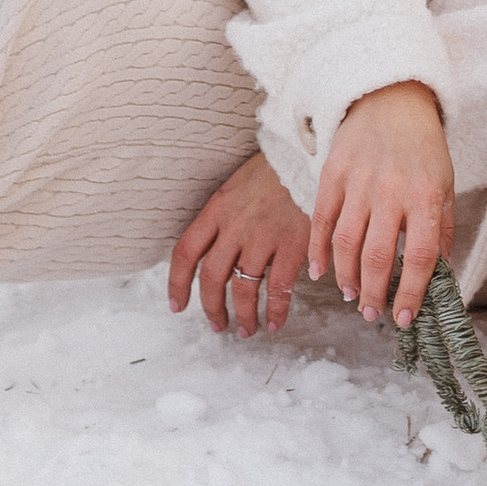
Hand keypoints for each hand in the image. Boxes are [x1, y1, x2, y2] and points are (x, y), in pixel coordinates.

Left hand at [168, 150, 311, 337]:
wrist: (309, 155)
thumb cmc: (273, 171)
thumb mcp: (236, 186)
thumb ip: (221, 217)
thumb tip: (210, 251)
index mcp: (217, 209)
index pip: (186, 252)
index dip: (177, 284)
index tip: (177, 306)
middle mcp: (235, 225)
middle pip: (212, 278)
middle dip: (212, 309)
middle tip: (218, 326)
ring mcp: (264, 235)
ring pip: (243, 288)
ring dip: (244, 316)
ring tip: (247, 331)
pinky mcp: (293, 243)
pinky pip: (278, 288)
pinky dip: (275, 311)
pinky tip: (275, 323)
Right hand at [310, 82, 455, 326]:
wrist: (391, 98)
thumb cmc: (423, 147)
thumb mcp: (446, 184)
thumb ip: (442, 230)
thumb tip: (441, 275)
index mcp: (425, 196)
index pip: (420, 257)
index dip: (411, 293)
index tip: (405, 317)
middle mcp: (391, 191)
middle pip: (377, 256)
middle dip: (373, 294)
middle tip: (372, 314)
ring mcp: (358, 181)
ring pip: (346, 243)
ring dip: (347, 278)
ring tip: (351, 296)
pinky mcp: (333, 173)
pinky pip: (321, 219)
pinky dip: (317, 249)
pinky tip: (320, 272)